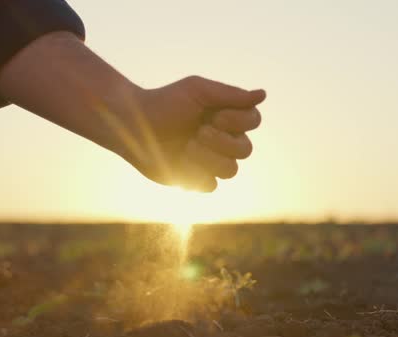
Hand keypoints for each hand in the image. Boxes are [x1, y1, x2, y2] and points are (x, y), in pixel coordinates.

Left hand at [115, 77, 265, 191]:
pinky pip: (211, 185)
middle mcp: (223, 139)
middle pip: (246, 150)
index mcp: (227, 116)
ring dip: (209, 158)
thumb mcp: (198, 90)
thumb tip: (263, 94)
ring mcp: (210, 161)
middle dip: (222, 142)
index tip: (214, 115)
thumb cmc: (165, 103)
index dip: (238, 122)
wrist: (134, 125)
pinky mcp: (195, 178)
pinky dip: (196, 173)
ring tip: (187, 147)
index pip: (254, 121)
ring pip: (231, 171)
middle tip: (198, 132)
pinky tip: (181, 161)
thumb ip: (231, 95)